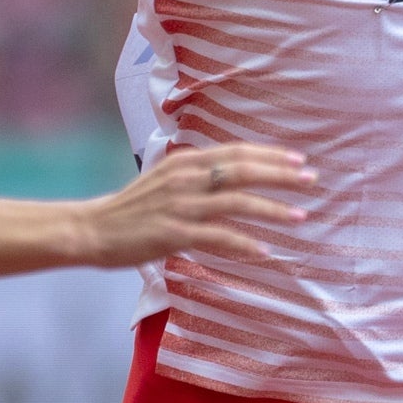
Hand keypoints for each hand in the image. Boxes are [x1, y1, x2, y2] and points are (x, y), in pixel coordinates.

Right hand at [76, 143, 318, 265]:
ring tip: (300, 217)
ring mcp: (180, 205)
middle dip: (281, 175)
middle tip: (311, 180)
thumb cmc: (132, 208)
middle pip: (243, 170)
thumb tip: (234, 172)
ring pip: (237, 202)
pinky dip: (245, 243)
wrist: (91, 229)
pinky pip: (218, 236)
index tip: (299, 159)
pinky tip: (266, 250)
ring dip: (273, 209)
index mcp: (185, 162)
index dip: (270, 154)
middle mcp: (185, 178)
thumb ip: (198, 174)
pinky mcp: (173, 233)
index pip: (236, 151)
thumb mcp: (166, 179)